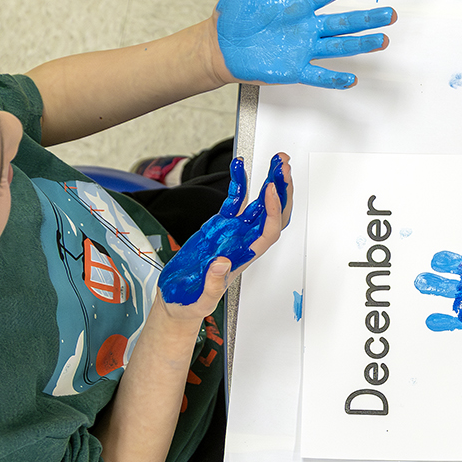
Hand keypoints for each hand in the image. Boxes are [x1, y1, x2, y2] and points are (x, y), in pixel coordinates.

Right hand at [158, 153, 292, 314]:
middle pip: (272, 213)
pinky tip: (238, 166)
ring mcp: (233, 231)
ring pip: (258, 202)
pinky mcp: (220, 225)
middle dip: (281, 189)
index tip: (270, 189)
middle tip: (283, 165)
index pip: (268, 231)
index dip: (272, 210)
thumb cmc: (191, 302)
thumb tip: (222, 263)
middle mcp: (243, 241)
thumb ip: (212, 282)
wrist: (178, 298)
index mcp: (244, 257)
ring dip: (268, 181)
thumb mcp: (201, 298)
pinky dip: (238, 182)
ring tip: (274, 160)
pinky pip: (234, 200)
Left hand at [214, 0, 395, 88]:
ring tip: (382, 40)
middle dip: (367, 18)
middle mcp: (305, 26)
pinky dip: (334, 78)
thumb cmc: (233, 15)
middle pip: (343, 21)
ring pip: (338, 45)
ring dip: (360, 43)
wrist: (219, 46)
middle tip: (389, 14)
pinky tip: (350, 78)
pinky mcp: (293, 69)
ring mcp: (302, 48)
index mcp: (296, 4)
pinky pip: (318, 75)